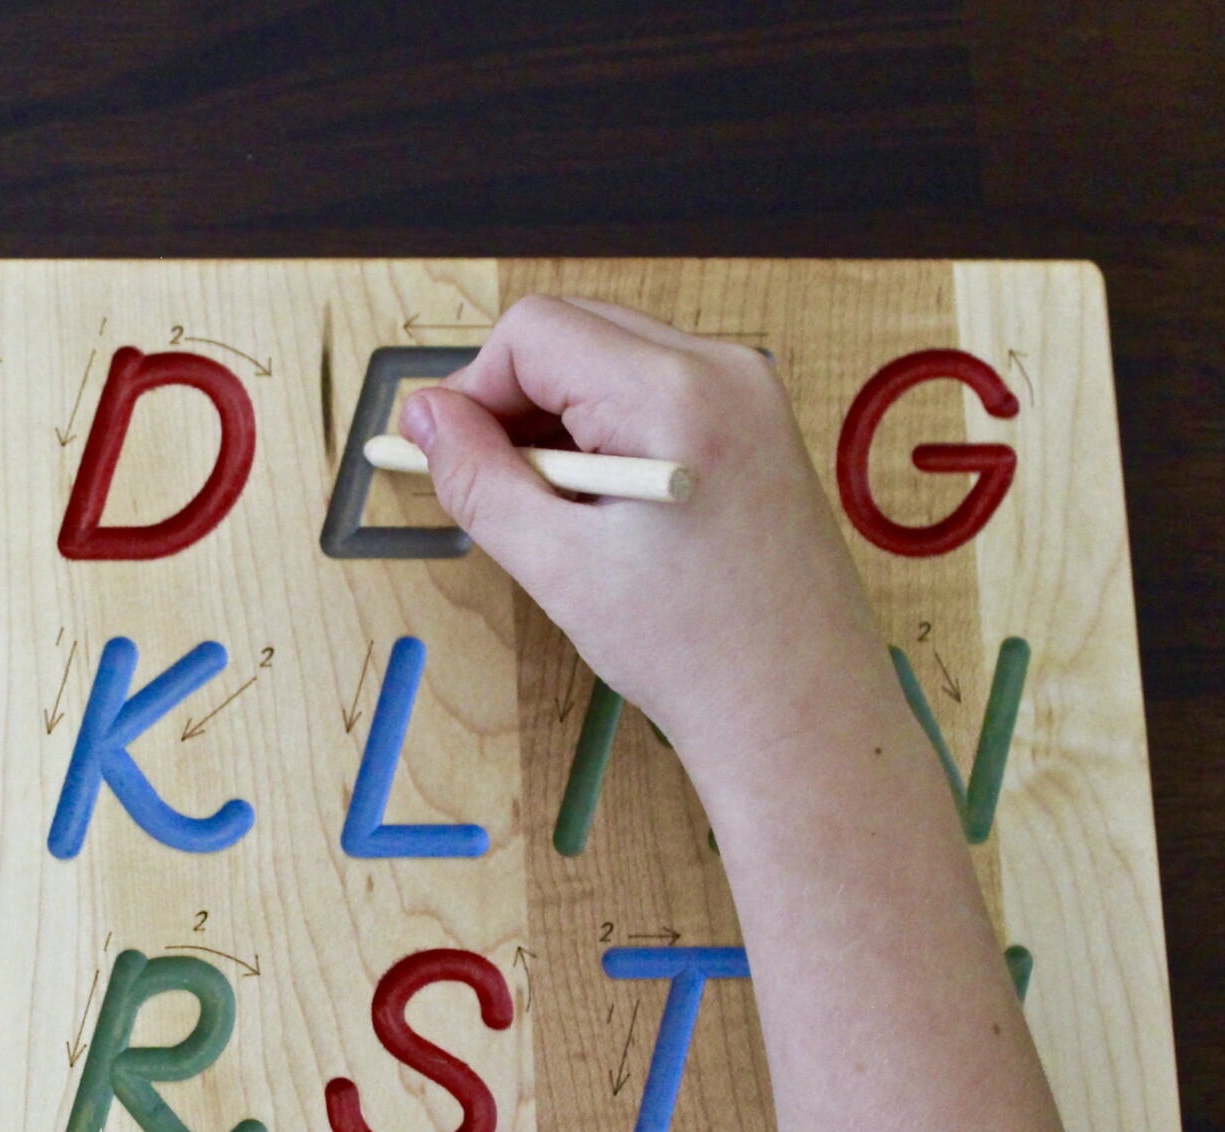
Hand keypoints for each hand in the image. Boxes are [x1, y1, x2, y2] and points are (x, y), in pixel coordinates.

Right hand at [401, 296, 896, 790]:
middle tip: (488, 485)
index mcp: (675, 394)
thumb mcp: (558, 566)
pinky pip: (651, 390)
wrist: (800, 709)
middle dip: (512, 399)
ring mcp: (749, 392)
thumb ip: (478, 479)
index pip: (534, 331)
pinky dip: (603, 430)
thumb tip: (425, 416)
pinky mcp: (755, 421)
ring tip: (554, 512)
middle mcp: (723, 369)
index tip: (447, 455)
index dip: (472, 387)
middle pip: (573, 330)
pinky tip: (600, 509)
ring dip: (556, 419)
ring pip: (608, 358)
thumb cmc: (694, 651)